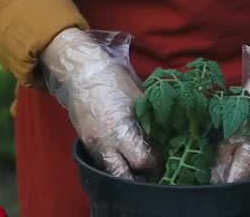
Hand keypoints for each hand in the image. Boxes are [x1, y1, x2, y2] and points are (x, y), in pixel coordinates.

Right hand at [40, 28, 158, 179]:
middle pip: (123, 177)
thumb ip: (151, 123)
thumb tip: (167, 140)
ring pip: (111, 173)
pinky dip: (115, 164)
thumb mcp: (139, 99)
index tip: (162, 157)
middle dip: (140, 177)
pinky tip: (125, 156)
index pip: (142, 160)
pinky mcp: (86, 144)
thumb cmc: (115, 81)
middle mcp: (103, 142)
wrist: (82, 72)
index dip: (155, 163)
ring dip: (127, 173)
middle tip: (152, 170)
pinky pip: (102, 164)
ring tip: (140, 166)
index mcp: (119, 128)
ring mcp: (92, 145)